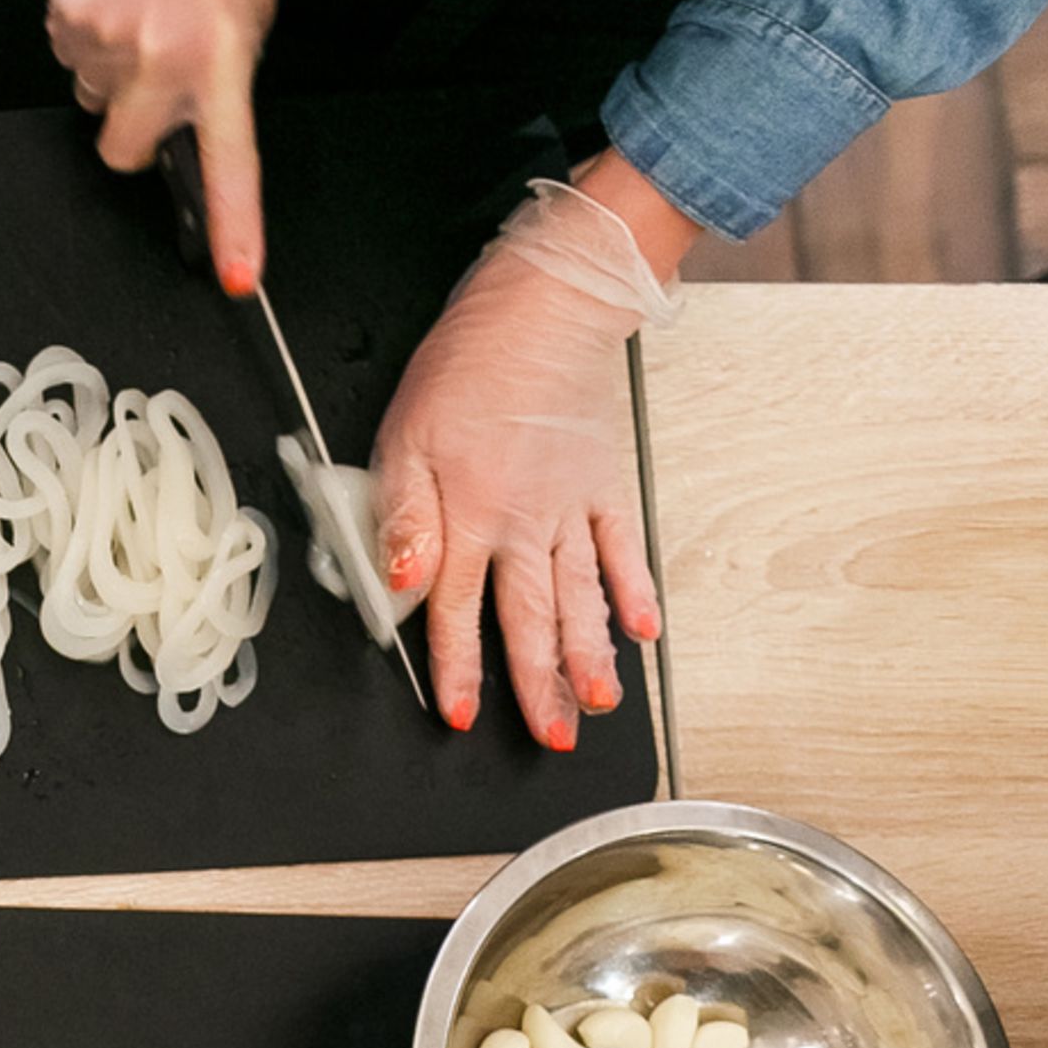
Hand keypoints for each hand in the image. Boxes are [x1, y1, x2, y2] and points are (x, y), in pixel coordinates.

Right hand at [38, 0, 274, 291]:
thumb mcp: (248, 7)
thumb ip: (224, 75)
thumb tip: (194, 126)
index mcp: (220, 55)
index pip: (229, 161)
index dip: (232, 226)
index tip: (236, 278)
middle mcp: (160, 57)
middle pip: (124, 151)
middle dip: (134, 127)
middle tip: (153, 76)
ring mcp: (104, 40)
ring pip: (94, 100)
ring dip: (112, 69)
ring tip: (137, 7)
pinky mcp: (63, 16)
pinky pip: (68, 57)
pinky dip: (85, 36)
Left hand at [374, 176, 678, 746]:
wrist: (542, 310)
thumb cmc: (466, 368)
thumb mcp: (403, 440)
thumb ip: (403, 518)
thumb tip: (403, 581)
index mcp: (468, 516)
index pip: (457, 610)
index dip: (457, 667)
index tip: (462, 712)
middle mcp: (524, 523)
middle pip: (530, 620)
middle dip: (537, 685)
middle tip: (552, 737)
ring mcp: (572, 507)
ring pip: (581, 598)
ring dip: (590, 657)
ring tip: (599, 705)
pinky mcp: (604, 483)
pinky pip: (623, 549)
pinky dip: (635, 592)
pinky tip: (644, 633)